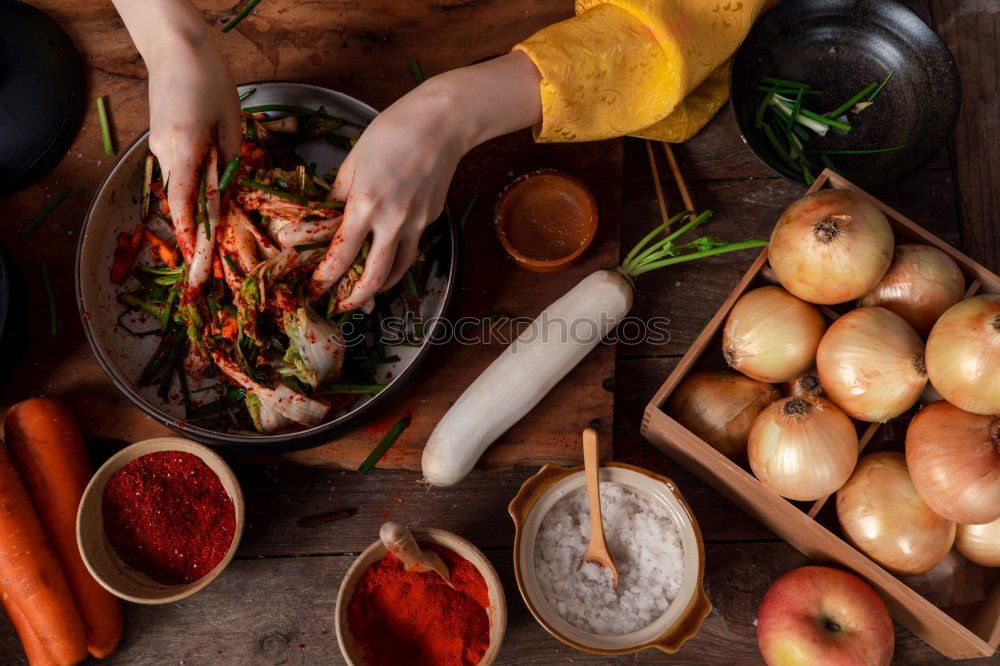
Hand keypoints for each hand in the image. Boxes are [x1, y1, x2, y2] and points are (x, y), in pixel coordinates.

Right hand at [147, 39, 239, 261]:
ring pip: (179, 186)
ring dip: (195, 206)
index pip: (184, 200)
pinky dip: (192, 185)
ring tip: (215, 227)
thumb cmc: (210, 84)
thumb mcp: (232, 126)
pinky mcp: (159, 141)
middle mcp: (164, 152)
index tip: (192, 257)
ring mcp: (157, 147)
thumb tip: (229, 197)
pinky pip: (177, 172)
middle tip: (211, 255)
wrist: (177, 51)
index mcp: (184, 148)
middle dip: (195, 227)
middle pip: (181, 199)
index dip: (189, 232)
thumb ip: (229, 165)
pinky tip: (209, 188)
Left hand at [309, 85, 464, 309]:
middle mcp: (393, 221)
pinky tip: (387, 259)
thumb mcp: (354, 160)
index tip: (316, 286)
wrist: (442, 124)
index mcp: (365, 204)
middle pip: (374, 276)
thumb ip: (339, 194)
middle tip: (342, 306)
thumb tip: (327, 216)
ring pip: (398, 269)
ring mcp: (416, 223)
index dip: (326, 277)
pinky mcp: (431, 219)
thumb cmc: (392, 132)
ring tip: (366, 292)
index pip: (341, 254)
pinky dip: (397, 260)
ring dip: (380, 286)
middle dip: (356, 298)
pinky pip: (412, 248)